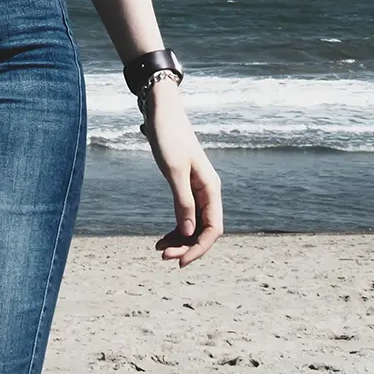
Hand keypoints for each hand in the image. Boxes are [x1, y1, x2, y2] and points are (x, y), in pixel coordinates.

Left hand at [139, 78, 221, 266]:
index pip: (213, 229)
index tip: (180, 261)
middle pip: (204, 230)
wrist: (161, 112)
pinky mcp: (184, 186)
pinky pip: (185, 215)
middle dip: (186, 246)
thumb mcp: (174, 170)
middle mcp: (207, 191)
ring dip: (180, 240)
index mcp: (211, 188)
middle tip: (163, 256)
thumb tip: (188, 231)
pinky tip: (162, 237)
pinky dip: (175, 228)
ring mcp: (196, 189)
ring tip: (159, 250)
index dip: (199, 248)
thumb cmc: (169, 137)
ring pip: (194, 225)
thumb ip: (183, 201)